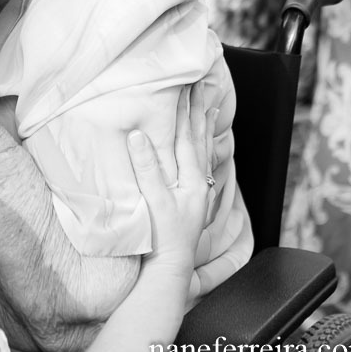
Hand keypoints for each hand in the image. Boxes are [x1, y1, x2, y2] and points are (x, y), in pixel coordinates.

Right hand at [126, 84, 217, 279]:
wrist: (169, 267)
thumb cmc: (160, 237)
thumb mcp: (153, 200)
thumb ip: (146, 167)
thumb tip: (139, 135)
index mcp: (190, 178)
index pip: (187, 135)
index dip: (186, 109)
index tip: (187, 85)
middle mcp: (198, 182)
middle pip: (200, 138)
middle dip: (201, 109)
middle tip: (204, 84)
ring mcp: (197, 190)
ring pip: (204, 150)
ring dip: (206, 125)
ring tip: (211, 106)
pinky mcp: (193, 198)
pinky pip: (202, 164)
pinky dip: (205, 148)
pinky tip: (204, 144)